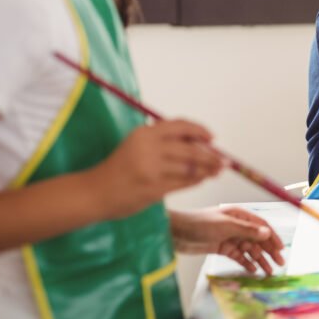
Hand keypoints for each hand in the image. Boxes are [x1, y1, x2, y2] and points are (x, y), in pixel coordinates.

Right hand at [88, 119, 222, 219]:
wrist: (95, 192)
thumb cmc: (119, 167)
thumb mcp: (137, 144)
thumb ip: (163, 141)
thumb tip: (199, 142)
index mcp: (145, 132)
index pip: (180, 126)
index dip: (200, 131)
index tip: (212, 138)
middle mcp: (149, 148)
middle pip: (190, 149)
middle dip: (211, 156)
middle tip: (223, 161)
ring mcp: (152, 169)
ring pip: (190, 167)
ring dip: (207, 170)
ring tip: (216, 171)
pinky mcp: (154, 188)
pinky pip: (183, 183)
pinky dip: (196, 180)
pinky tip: (201, 179)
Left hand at [171, 206, 284, 274]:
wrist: (175, 232)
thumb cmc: (199, 223)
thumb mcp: (226, 226)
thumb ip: (248, 231)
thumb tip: (268, 233)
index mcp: (239, 215)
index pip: (261, 226)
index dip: (272, 237)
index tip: (281, 249)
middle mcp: (236, 225)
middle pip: (257, 239)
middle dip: (268, 251)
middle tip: (279, 264)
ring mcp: (228, 237)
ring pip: (248, 249)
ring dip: (259, 259)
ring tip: (268, 272)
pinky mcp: (221, 247)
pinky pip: (238, 256)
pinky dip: (246, 262)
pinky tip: (253, 270)